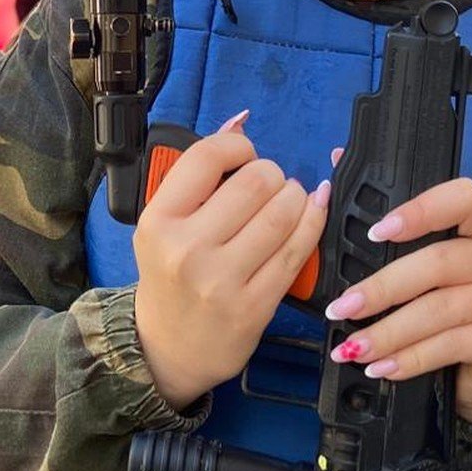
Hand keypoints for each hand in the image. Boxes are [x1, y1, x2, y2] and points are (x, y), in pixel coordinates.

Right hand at [133, 117, 329, 409]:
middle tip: (271, 183)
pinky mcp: (255, 306)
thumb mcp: (166, 223)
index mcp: (159, 221)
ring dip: (296, 196)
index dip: (238, 147)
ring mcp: (222, 281)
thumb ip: (199, 173)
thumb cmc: (170, 277)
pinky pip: (297, 250)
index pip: (207, 157)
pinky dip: (312, 221)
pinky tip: (311, 212)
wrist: (167, 349)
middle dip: (272, 173)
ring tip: (290, 200)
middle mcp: (187, 250)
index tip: (245, 156)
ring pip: (282, 213)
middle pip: (254, 182)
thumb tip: (241, 121)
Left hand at [322, 175, 471, 423]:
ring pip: (441, 310)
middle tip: (342, 307)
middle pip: (439, 262)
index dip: (420, 211)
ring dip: (389, 331)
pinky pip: (453, 345)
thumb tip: (338, 161)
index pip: (462, 199)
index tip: (376, 232)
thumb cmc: (451, 303)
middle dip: (382, 288)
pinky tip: (384, 367)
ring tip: (353, 346)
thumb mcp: (426, 261)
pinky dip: (411, 359)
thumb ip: (389, 221)